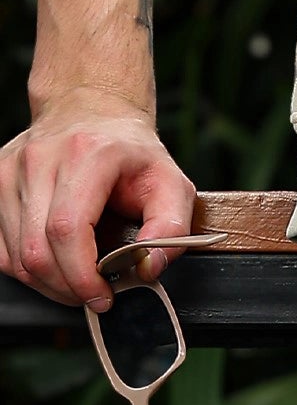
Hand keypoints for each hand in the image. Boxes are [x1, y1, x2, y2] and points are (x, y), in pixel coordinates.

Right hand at [0, 86, 197, 311]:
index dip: (81, 276)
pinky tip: (57, 259)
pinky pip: (3, 250)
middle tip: (94, 292)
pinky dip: (29, 268)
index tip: (102, 295)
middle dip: (67, 287)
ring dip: (48, 282)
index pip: (67, 230)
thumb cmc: (129, 151)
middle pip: (37, 251)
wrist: (93, 109)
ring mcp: (12, 169)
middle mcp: (42, 158)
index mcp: (88, 152)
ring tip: (79, 275)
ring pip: (16, 257)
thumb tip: (149, 266)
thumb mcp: (170, 182)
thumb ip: (172, 226)